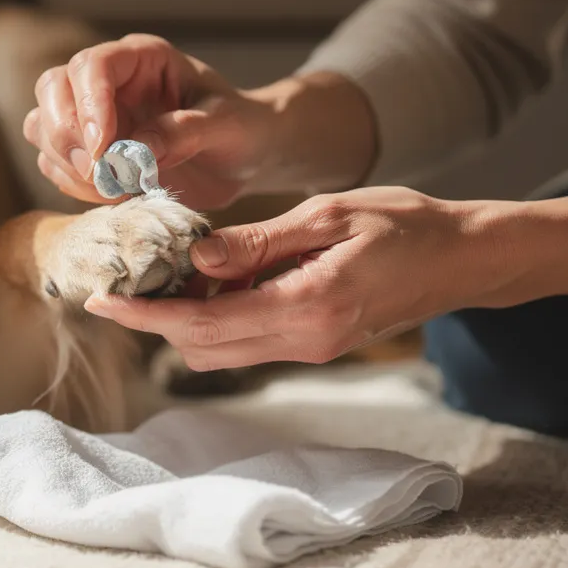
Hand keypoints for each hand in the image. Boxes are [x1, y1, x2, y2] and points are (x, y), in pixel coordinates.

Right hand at [23, 34, 274, 209]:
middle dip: (66, 135)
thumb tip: (136, 152)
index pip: (91, 65)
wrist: (241, 159)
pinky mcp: (85, 151)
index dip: (88, 105)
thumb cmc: (240, 130)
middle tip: (100, 173)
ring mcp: (90, 115)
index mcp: (141, 58)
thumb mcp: (226, 126)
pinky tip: (114, 195)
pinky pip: (54, 164)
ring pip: (42, 127)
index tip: (104, 150)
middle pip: (51, 89)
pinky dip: (73, 185)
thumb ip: (184, 131)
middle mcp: (106, 81)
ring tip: (115, 187)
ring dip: (68, 164)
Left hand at [83, 187, 493, 369]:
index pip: (203, 323)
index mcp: (306, 307)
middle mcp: (304, 341)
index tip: (103, 300)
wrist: (464, 259)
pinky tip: (213, 279)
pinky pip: (247, 341)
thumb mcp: (328, 215)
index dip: (146, 315)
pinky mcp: (313, 344)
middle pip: (200, 347)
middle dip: (155, 319)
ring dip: (185, 321)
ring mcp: (309, 349)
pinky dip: (217, 318)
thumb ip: (259, 243)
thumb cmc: (406, 225)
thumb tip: (197, 259)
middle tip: (124, 280)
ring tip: (166, 273)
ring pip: (220, 352)